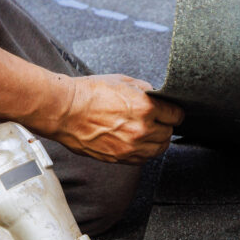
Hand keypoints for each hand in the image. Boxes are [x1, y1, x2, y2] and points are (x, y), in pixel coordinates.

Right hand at [48, 75, 183, 163]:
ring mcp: (130, 147)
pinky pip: (141, 159)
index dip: (174, 112)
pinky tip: (134, 141)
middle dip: (165, 126)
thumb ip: (144, 90)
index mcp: (144, 108)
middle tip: (157, 121)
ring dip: (155, 141)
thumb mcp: (122, 81)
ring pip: (157, 150)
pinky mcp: (119, 158)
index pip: (176, 116)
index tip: (170, 112)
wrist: (64, 111)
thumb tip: (157, 96)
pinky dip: (142, 152)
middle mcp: (140, 130)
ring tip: (146, 132)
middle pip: (168, 134)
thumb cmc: (89, 93)